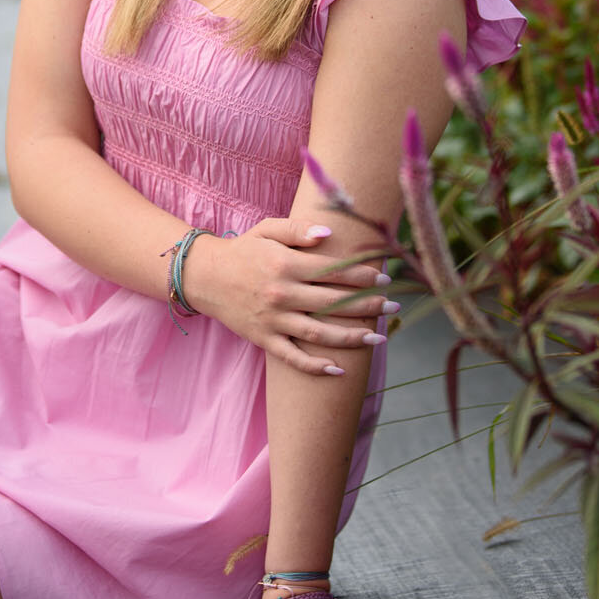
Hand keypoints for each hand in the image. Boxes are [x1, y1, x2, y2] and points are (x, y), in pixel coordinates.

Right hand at [180, 217, 394, 374]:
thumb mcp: (267, 229)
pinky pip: (292, 357)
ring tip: (379, 338)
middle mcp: (282, 294)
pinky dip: (315, 366)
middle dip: (367, 305)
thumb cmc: (242, 250)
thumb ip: (299, 228)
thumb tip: (330, 234)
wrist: (204, 276)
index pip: (333, 271)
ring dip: (351, 337)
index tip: (385, 278)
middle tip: (394, 306)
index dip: (362, 275)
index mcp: (286, 265)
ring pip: (319, 333)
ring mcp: (273, 319)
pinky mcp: (264, 339)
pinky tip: (339, 369)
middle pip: (333, 302)